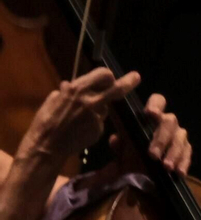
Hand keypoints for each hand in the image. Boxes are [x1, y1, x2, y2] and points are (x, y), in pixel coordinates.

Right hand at [15, 69, 139, 174]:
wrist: (46, 145)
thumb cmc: (46, 121)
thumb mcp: (52, 101)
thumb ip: (65, 92)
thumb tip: (68, 84)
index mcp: (78, 89)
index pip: (103, 74)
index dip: (107, 76)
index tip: (109, 77)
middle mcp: (91, 100)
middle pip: (117, 88)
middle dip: (128, 81)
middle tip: (136, 77)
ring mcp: (97, 116)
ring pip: (105, 107)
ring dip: (98, 108)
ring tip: (78, 117)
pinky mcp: (99, 129)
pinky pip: (99, 121)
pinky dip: (93, 122)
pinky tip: (80, 128)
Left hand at [123, 93, 191, 175]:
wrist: (140, 180)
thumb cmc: (130, 159)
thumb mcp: (121, 154)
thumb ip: (118, 146)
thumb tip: (115, 139)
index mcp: (150, 119)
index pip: (158, 101)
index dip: (156, 105)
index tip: (150, 113)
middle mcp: (166, 124)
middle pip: (170, 121)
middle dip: (161, 138)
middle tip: (153, 155)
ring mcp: (178, 136)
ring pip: (180, 138)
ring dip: (173, 153)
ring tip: (166, 167)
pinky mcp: (186, 150)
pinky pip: (187, 154)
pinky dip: (183, 163)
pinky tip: (179, 173)